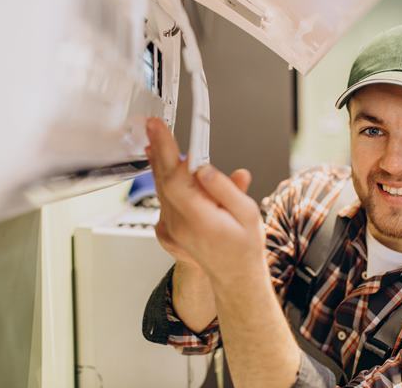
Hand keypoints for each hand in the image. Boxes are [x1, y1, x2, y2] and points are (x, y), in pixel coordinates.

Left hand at [145, 117, 265, 281]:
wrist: (234, 275)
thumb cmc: (244, 245)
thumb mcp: (247, 213)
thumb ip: (225, 188)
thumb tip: (204, 168)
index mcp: (200, 219)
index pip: (176, 178)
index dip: (166, 150)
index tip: (160, 129)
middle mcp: (180, 224)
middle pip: (163, 179)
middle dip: (158, 149)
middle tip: (154, 126)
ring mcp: (171, 228)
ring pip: (160, 188)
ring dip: (159, 162)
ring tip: (157, 139)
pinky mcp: (169, 228)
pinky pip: (163, 199)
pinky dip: (163, 179)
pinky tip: (165, 167)